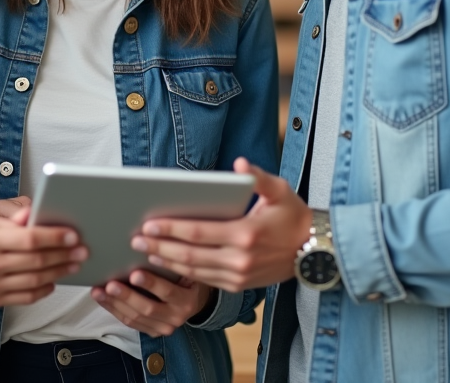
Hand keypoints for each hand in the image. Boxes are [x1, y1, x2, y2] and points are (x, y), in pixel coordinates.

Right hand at [0, 206, 87, 306]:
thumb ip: (10, 217)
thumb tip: (35, 214)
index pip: (30, 238)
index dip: (55, 237)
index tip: (73, 235)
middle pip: (36, 261)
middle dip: (63, 255)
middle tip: (82, 251)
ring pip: (34, 280)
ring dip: (58, 272)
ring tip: (72, 265)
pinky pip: (23, 297)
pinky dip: (41, 290)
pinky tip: (52, 281)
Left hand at [91, 270, 212, 336]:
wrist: (193, 301)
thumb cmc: (185, 278)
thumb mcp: (184, 270)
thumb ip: (170, 263)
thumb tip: (148, 243)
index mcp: (186, 300)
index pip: (168, 291)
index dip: (150, 283)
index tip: (134, 273)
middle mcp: (176, 317)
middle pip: (148, 308)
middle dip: (126, 296)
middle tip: (110, 284)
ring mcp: (163, 327)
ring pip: (135, 318)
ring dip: (114, 304)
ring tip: (98, 291)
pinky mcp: (152, 332)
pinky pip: (130, 323)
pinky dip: (114, 310)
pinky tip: (102, 299)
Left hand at [130, 158, 310, 291]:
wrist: (314, 250)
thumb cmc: (293, 215)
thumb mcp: (280, 190)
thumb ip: (257, 177)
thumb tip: (239, 164)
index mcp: (246, 233)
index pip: (199, 233)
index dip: (171, 229)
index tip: (148, 225)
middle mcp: (240, 259)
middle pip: (189, 255)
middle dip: (159, 248)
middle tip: (135, 240)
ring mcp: (238, 276)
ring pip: (194, 272)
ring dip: (166, 263)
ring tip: (143, 254)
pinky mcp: (238, 286)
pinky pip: (204, 281)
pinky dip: (182, 274)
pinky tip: (167, 265)